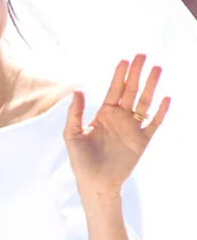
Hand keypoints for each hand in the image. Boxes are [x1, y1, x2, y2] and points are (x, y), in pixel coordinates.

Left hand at [63, 54, 170, 201]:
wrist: (95, 183)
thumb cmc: (80, 160)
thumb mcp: (72, 134)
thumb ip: (75, 113)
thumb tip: (78, 90)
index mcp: (104, 114)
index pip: (114, 90)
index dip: (119, 75)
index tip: (124, 60)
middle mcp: (120, 118)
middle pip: (131, 91)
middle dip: (136, 74)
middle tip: (142, 56)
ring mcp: (132, 128)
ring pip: (144, 102)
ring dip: (151, 86)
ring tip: (157, 69)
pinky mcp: (142, 141)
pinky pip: (154, 123)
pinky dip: (161, 112)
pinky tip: (167, 98)